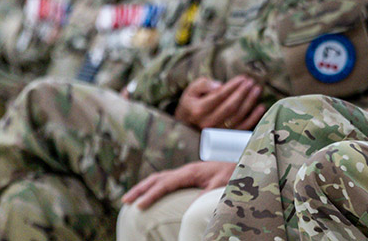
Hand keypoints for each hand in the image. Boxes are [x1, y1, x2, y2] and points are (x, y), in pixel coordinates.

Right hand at [121, 160, 235, 208]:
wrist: (242, 160)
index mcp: (191, 172)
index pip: (166, 183)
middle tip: (125, 201)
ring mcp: (186, 172)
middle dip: (140, 189)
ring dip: (144, 187)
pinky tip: (149, 194)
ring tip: (129, 199)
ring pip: (159, 178)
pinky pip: (166, 181)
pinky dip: (154, 186)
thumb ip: (206, 194)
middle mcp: (185, 170)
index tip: (139, 206)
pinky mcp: (188, 176)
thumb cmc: (232, 172)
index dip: (151, 194)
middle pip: (157, 178)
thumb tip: (190, 209)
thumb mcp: (221, 184)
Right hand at [174, 76, 264, 129]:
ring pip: (238, 117)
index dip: (233, 86)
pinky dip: (253, 118)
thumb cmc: (191, 104)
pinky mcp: (226, 139)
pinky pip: (243, 129)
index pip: (219, 96)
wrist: (186, 126)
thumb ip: (203, 84)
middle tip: (252, 81)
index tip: (243, 77)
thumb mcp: (191, 91)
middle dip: (243, 92)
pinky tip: (260, 107)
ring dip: (250, 102)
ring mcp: (217, 133)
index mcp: (198, 111)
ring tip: (257, 90)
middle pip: (230, 107)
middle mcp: (207, 124)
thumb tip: (219, 85)